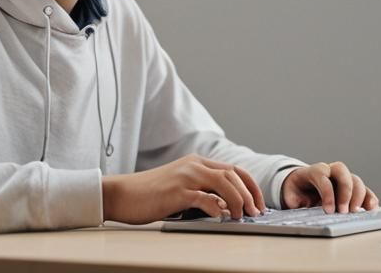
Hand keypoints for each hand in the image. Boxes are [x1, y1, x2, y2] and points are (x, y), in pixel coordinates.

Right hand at [101, 154, 265, 223]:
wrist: (122, 194)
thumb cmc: (150, 195)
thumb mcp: (181, 188)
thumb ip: (202, 192)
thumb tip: (226, 207)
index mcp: (197, 163)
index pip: (233, 169)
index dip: (250, 185)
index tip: (258, 202)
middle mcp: (194, 165)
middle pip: (233, 174)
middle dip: (249, 194)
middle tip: (256, 212)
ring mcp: (185, 177)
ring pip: (224, 182)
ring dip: (238, 200)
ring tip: (242, 216)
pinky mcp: (176, 192)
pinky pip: (204, 197)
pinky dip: (216, 207)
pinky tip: (221, 217)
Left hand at [281, 162, 378, 212]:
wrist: (301, 187)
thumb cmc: (297, 192)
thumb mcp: (291, 196)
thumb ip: (296, 200)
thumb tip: (303, 207)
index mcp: (314, 171)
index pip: (323, 177)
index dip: (327, 194)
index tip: (328, 211)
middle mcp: (331, 171)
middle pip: (343, 174)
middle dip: (345, 193)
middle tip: (344, 212)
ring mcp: (343, 178)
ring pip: (355, 180)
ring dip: (358, 196)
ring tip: (355, 213)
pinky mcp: (352, 188)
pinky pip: (364, 190)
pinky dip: (369, 198)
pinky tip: (371, 208)